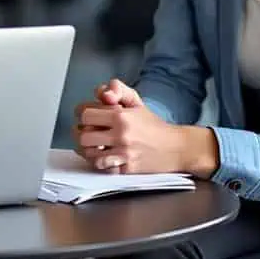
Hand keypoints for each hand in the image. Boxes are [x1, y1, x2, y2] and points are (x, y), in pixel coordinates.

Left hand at [73, 78, 191, 174]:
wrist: (175, 147)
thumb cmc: (154, 126)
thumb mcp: (136, 102)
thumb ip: (118, 90)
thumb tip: (103, 93)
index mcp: (121, 116)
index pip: (85, 114)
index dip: (84, 114)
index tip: (88, 117)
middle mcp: (121, 134)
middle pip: (83, 135)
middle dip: (84, 133)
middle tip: (90, 132)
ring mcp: (123, 153)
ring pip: (89, 153)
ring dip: (89, 149)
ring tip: (95, 145)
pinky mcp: (126, 168)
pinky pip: (102, 166)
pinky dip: (100, 162)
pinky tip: (104, 156)